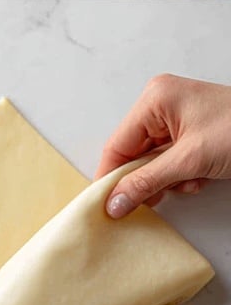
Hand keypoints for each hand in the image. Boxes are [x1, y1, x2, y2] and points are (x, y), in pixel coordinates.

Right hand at [98, 73, 230, 217]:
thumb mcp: (191, 161)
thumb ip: (148, 181)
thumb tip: (114, 202)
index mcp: (155, 99)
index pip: (118, 143)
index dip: (111, 176)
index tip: (104, 206)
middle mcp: (161, 103)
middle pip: (135, 151)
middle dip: (148, 178)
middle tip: (152, 201)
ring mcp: (177, 116)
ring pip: (154, 158)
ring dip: (169, 178)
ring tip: (191, 182)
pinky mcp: (192, 130)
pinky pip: (172, 157)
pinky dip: (182, 173)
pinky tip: (200, 177)